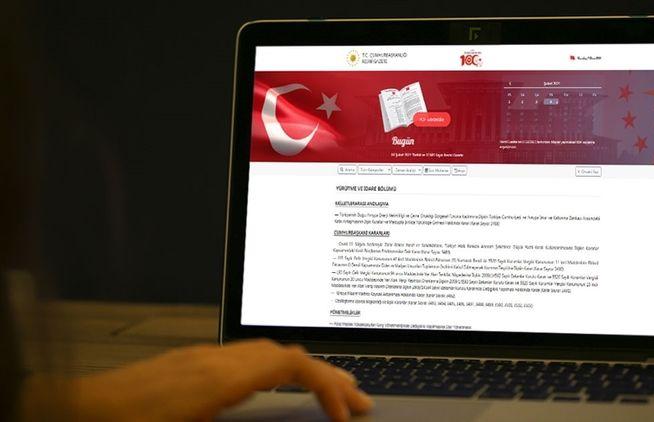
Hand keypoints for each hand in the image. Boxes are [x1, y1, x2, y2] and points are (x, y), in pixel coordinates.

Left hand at [26, 339, 372, 420]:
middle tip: (358, 397)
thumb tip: (278, 417)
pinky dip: (277, 368)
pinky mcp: (193, 363)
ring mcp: (204, 357)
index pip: (292, 366)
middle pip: (287, 353)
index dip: (327, 385)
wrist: (79, 409)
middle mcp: (217, 359)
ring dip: (304, 369)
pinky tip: (279, 383)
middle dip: (328, 375)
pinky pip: (248, 357)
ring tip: (329, 387)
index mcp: (221, 376)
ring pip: (268, 351)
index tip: (345, 412)